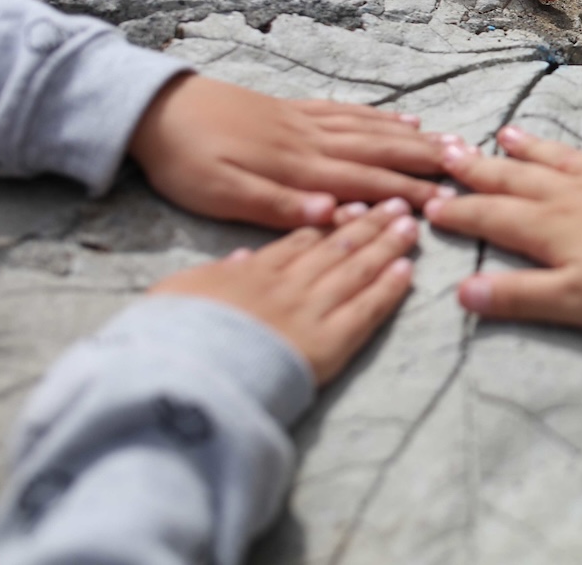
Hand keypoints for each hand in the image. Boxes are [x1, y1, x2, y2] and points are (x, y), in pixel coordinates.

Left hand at [129, 75, 455, 228]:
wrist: (154, 108)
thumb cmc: (185, 160)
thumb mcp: (220, 195)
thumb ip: (279, 206)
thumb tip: (334, 214)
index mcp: (298, 167)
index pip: (366, 182)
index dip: (408, 192)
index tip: (447, 201)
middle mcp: (311, 141)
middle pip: (380, 150)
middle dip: (425, 161)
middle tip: (467, 168)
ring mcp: (305, 121)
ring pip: (371, 129)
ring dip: (412, 138)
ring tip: (448, 144)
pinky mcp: (293, 109)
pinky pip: (348, 111)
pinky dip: (380, 116)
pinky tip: (400, 118)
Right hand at [152, 200, 417, 383]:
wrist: (186, 376)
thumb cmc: (172, 338)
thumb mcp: (181, 292)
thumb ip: (217, 273)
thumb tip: (241, 258)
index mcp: (253, 274)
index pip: (300, 242)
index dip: (329, 225)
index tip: (352, 208)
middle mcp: (288, 286)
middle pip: (337, 248)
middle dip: (369, 226)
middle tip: (396, 205)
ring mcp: (311, 313)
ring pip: (357, 271)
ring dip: (386, 248)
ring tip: (409, 227)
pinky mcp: (329, 345)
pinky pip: (365, 310)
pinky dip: (388, 290)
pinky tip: (407, 270)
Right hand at [423, 110, 581, 328]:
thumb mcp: (568, 302)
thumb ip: (515, 297)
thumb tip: (461, 292)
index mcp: (548, 227)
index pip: (491, 217)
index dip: (459, 212)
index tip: (428, 205)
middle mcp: (573, 196)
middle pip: (519, 180)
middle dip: (482, 169)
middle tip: (450, 152)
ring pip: (564, 158)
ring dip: (534, 147)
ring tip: (507, 132)